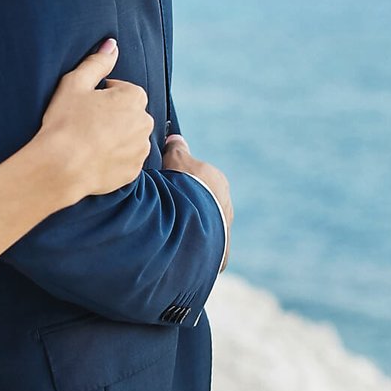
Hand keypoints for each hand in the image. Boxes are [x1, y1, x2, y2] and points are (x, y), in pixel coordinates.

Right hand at [35, 38, 155, 203]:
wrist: (61, 167)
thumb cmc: (65, 122)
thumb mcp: (75, 83)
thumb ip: (97, 62)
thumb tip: (112, 45)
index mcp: (134, 97)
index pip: (122, 90)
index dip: (101, 97)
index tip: (85, 106)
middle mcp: (145, 122)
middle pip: (128, 114)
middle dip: (112, 116)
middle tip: (85, 124)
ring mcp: (141, 148)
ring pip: (129, 137)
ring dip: (115, 137)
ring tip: (88, 143)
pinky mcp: (133, 171)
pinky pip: (126, 159)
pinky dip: (114, 158)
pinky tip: (93, 158)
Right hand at [162, 134, 231, 269]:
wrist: (193, 222)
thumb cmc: (183, 187)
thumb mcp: (175, 161)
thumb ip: (176, 149)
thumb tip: (175, 138)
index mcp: (217, 181)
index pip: (198, 179)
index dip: (180, 182)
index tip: (165, 188)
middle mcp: (225, 204)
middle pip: (202, 203)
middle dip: (186, 206)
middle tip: (165, 212)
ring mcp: (224, 229)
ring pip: (202, 225)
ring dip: (188, 227)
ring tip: (168, 232)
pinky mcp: (220, 252)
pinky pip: (204, 247)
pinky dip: (192, 247)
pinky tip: (177, 248)